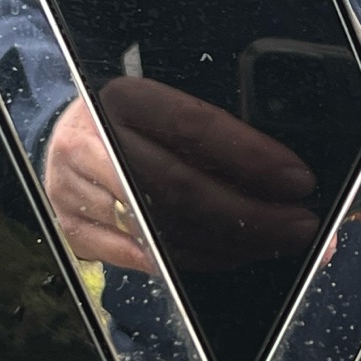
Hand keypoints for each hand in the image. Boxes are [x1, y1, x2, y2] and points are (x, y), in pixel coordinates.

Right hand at [45, 78, 318, 272]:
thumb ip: (219, 138)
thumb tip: (290, 178)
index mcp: (125, 99)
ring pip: (167, 228)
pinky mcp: (73, 230)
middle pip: (183, 186)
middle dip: (252, 214)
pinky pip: (144, 258)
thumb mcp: (165, 110)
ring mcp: (77, 190)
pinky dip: (194, 261)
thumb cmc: (132, 125)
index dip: (252, 157)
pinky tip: (230, 256)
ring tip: (274, 243)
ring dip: (231, 244)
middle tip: (299, 226)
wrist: (60, 139)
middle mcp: (94, 141)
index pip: (196, 127)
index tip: (298, 180)